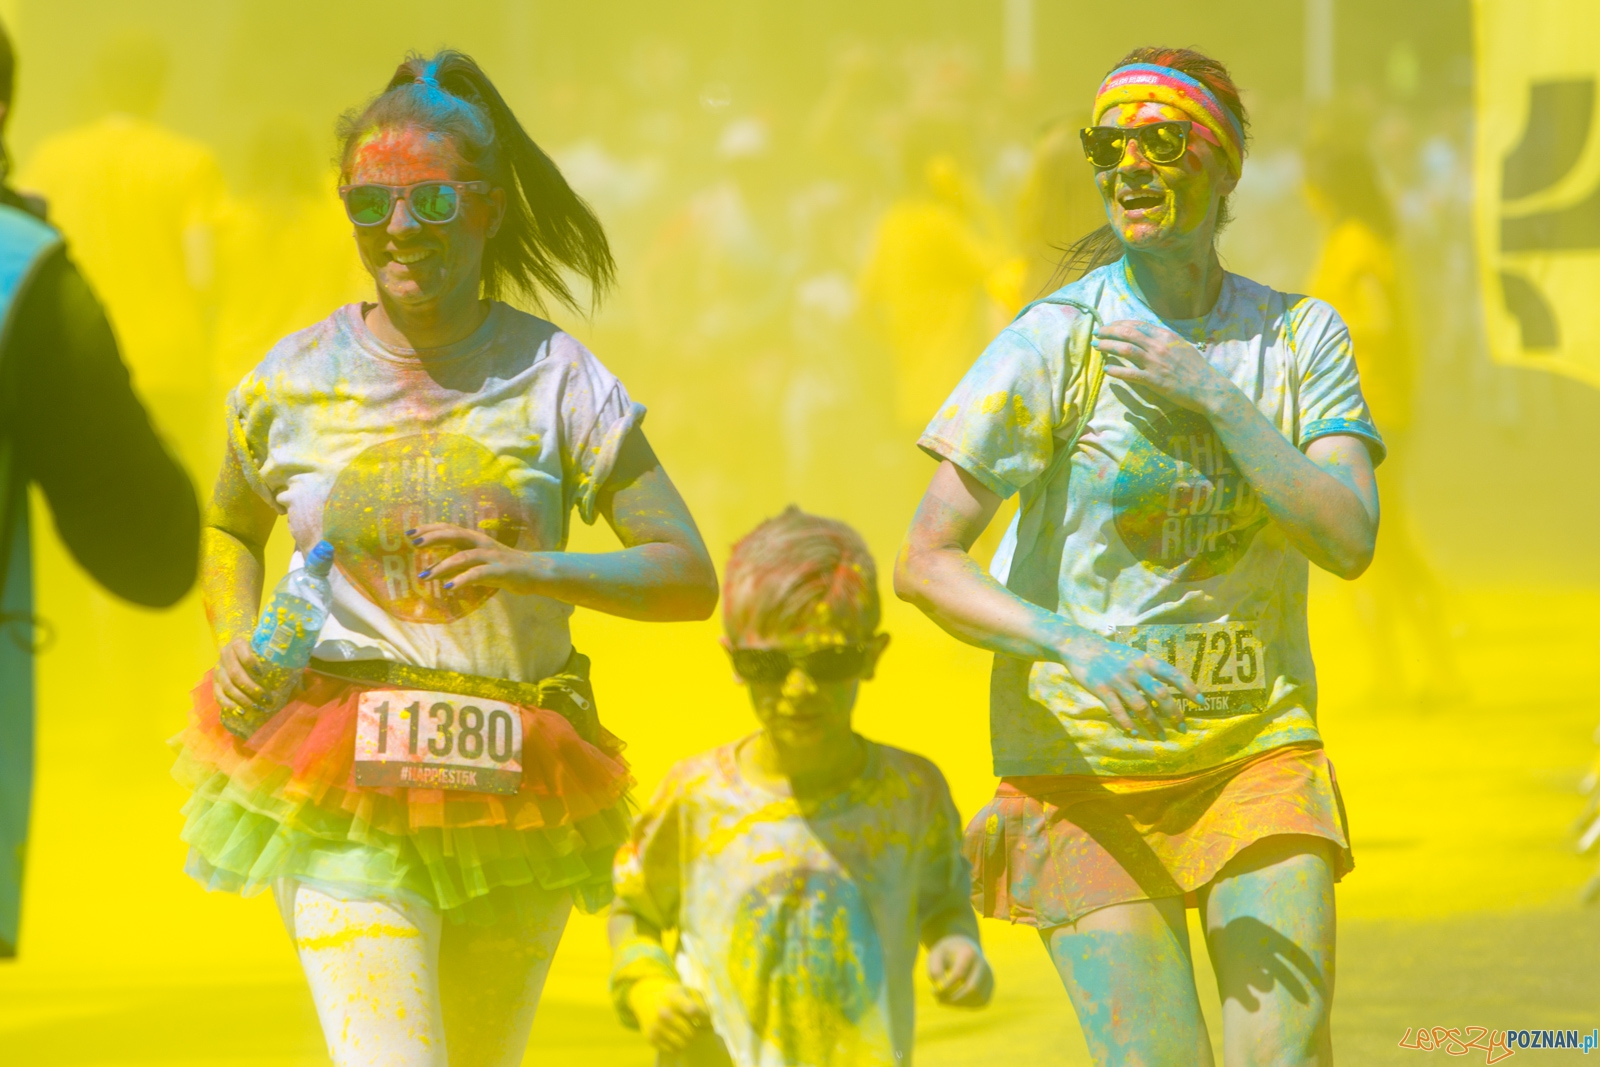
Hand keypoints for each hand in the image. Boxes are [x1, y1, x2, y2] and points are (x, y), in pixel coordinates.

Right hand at [214, 636, 273, 738]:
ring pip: (227, 686)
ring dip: (242, 699)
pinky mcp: (215, 681)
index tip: (262, 673)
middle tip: (266, 699)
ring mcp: (218, 668)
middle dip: (251, 688)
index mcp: (238, 642)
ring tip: (256, 707)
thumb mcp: (268, 647)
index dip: (250, 662)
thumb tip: (310, 666)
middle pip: (235, 673)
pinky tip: (239, 711)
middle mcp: (225, 654)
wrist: (237, 647)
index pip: (242, 651)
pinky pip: (218, 694)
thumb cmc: (260, 649)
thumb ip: (283, 655)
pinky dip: (227, 704)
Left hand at [407, 523, 544, 594]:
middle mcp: (482, 544)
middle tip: (413, 542)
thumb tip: (432, 572)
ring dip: (442, 566)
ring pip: (464, 557)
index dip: (430, 529)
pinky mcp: (501, 571)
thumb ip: (457, 566)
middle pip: (455, 535)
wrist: (539, 572)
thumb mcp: (479, 564)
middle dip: (433, 537)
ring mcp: (492, 557)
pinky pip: (478, 574)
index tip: (410, 533)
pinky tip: (449, 588)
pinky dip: (462, 579)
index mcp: (476, 540)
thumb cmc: (506, 568)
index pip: (450, 529)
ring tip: (424, 576)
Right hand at [627, 977, 710, 1052]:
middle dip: (700, 1032)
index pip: (693, 1010)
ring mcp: (656, 1026)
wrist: (647, 998)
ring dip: (690, 1040)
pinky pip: (674, 1050)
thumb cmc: (675, 996)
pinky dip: (680, 1045)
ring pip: (683, 1043)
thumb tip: (706, 1024)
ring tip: (691, 1032)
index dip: (704, 1018)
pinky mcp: (651, 1038)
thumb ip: (701, 1005)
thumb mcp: (689, 991)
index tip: (706, 1019)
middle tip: (700, 1028)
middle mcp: (663, 1012)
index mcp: (674, 996)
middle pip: (690, 1032)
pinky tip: (680, 1036)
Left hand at [927, 935, 993, 1006]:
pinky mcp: (990, 986)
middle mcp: (983, 964)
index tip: (933, 991)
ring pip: (977, 998)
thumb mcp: (935, 956)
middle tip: (939, 1000)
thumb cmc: (946, 953)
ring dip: (959, 1003)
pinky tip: (955, 998)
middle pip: (972, 988)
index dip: (946, 986)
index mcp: (969, 952)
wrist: (962, 947)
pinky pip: (980, 1002)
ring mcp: (989, 976)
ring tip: (944, 998)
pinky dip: (966, 1004)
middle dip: (954, 998)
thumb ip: (935, 971)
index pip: (959, 974)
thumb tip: (941, 990)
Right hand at [1053, 628, 1202, 735]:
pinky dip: (1127, 724)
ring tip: (1161, 737)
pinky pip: (1117, 711)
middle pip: (1160, 695)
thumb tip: (1173, 688)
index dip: (1189, 689)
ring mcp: (1118, 681)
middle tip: (1182, 728)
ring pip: (1141, 706)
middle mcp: (1135, 671)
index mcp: (1146, 661)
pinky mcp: (1102, 689)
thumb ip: (1151, 670)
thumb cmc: (1113, 655)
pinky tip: (1134, 733)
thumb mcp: (1135, 656)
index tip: (1202, 703)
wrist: (1082, 648)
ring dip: (1153, 724)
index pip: (1173, 675)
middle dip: (1174, 714)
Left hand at [1093, 320, 1234, 414]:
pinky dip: (1116, 371)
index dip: (1120, 323)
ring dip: (1108, 346)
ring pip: (1125, 350)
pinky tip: (1107, 370)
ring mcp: (1156, 363)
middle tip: (1097, 333)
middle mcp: (1159, 346)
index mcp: (1166, 336)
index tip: (1109, 325)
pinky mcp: (1154, 380)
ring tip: (1096, 346)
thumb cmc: (1196, 369)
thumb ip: (1163, 339)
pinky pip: (1130, 374)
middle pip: (1128, 333)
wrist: (1208, 388)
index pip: (1138, 324)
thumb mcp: (1181, 346)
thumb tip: (1146, 334)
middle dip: (1109, 331)